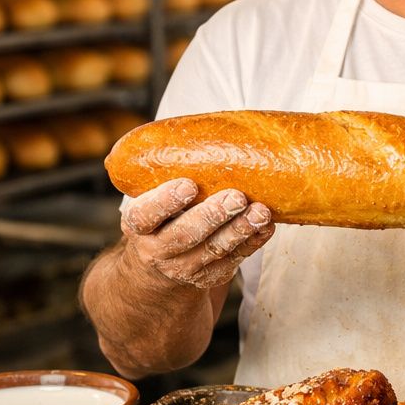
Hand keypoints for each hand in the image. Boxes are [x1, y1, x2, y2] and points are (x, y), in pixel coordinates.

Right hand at [120, 178, 273, 289]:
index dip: (165, 201)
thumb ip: (167, 175)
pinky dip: (252, 243)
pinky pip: (233, 260)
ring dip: (240, 230)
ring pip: (213, 251)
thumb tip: (206, 129)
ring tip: (260, 211)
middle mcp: (157, 250)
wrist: (158, 271)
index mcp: (138, 226)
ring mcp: (183, 267)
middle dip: (212, 216)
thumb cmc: (161, 219)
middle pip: (184, 235)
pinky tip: (266, 227)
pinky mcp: (208, 276)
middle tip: (237, 196)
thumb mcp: (151, 201)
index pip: (145, 215)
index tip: (188, 185)